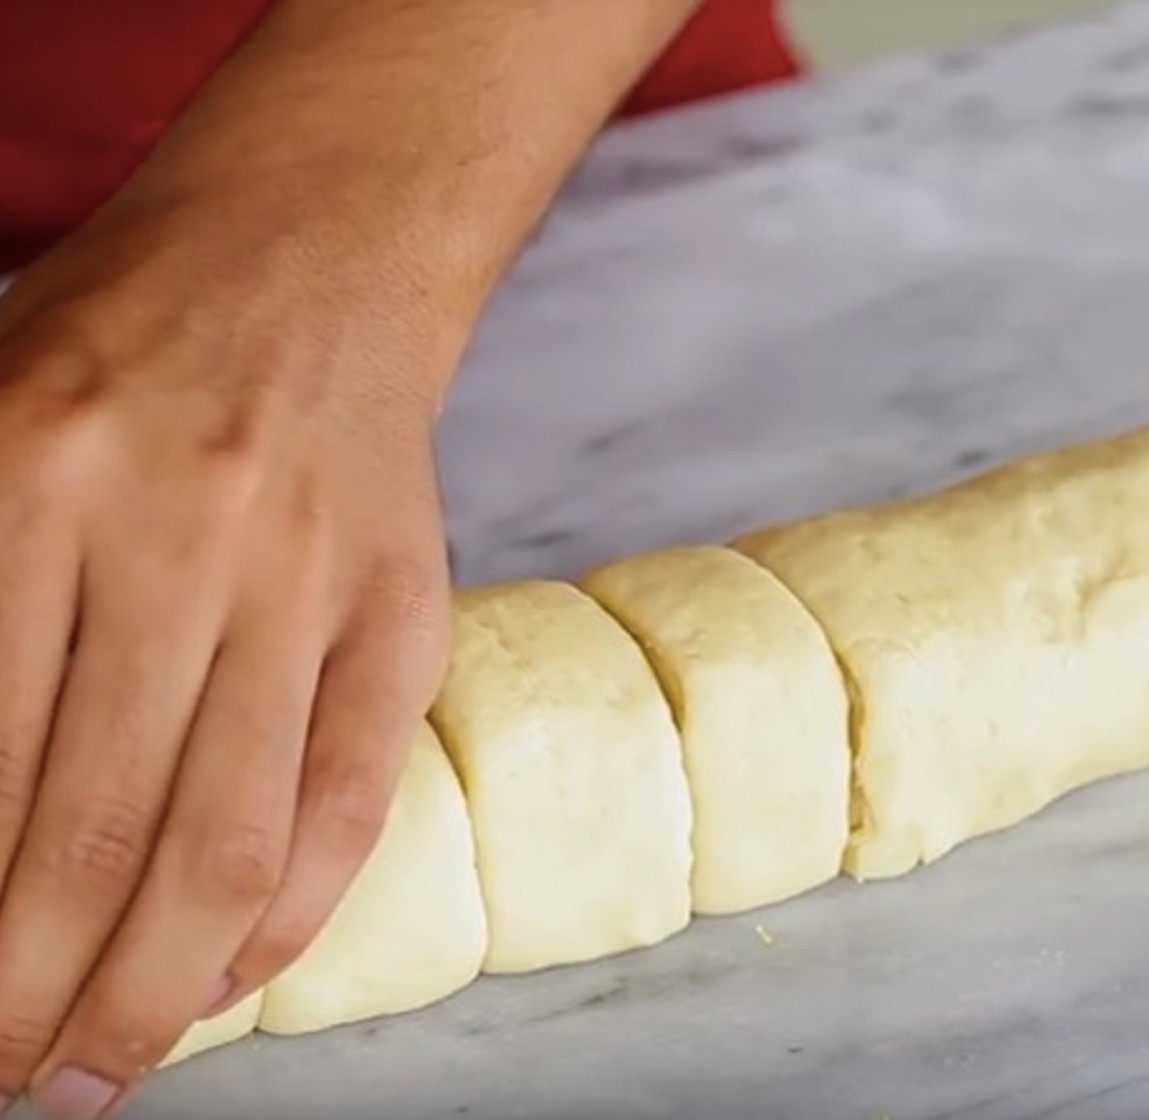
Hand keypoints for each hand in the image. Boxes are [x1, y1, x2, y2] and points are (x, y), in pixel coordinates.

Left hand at [0, 191, 454, 1115]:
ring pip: (227, 832)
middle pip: (92, 828)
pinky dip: (294, 908)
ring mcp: (308, 574)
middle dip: (34, 994)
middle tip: (7, 1081)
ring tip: (104, 1068)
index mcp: (30, 474)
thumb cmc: (127, 344)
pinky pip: (353, 789)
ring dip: (154, 985)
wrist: (317, 261)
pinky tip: (235, 973)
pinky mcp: (406, 601)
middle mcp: (177, 532)